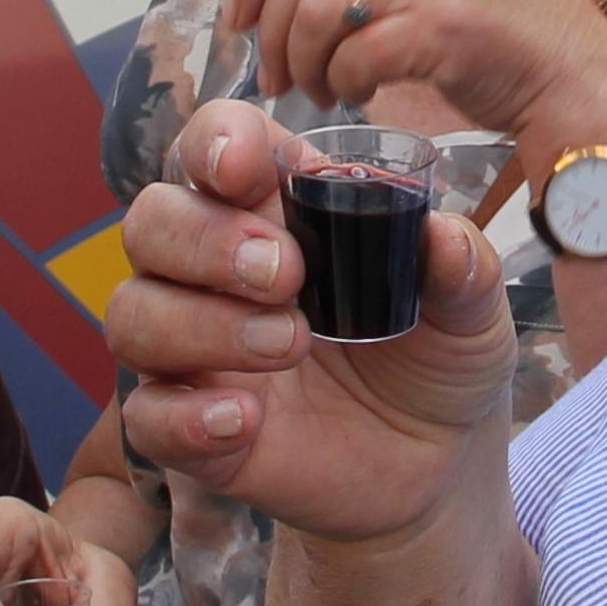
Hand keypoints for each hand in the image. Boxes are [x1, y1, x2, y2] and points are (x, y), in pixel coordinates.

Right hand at [107, 100, 512, 544]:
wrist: (438, 463)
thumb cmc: (437, 357)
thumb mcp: (473, 311)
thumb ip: (464, 269)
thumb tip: (443, 238)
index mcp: (278, 210)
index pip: (214, 145)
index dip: (214, 142)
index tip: (243, 169)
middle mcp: (217, 270)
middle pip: (152, 220)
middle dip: (203, 238)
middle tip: (286, 273)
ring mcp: (198, 350)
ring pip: (134, 312)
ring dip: (199, 323)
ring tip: (290, 344)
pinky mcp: (195, 429)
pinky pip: (148, 415)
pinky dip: (184, 415)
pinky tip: (244, 420)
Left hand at [229, 0, 606, 145]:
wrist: (573, 71)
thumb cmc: (497, 24)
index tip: (236, 17)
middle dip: (269, 30)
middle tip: (275, 74)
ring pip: (317, 12)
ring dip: (303, 63)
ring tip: (317, 90)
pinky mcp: (446, 24)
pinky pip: (355, 55)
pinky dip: (343, 84)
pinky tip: (356, 96)